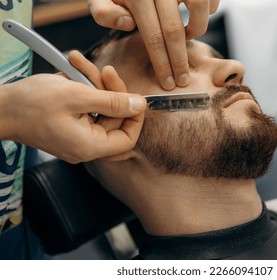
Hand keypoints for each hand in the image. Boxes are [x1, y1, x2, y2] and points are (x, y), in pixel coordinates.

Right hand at [0, 66, 145, 162]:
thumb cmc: (30, 103)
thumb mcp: (77, 95)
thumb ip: (113, 101)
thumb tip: (140, 105)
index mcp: (90, 146)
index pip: (128, 139)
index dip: (135, 118)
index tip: (133, 96)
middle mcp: (85, 146)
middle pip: (114, 119)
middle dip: (111, 91)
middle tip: (103, 70)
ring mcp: (77, 137)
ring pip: (101, 110)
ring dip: (94, 84)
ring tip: (77, 64)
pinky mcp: (70, 126)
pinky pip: (86, 108)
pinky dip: (83, 89)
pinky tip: (72, 71)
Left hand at [88, 0, 219, 89]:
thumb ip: (104, 12)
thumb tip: (128, 24)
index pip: (152, 36)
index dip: (162, 64)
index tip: (169, 83)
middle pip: (175, 29)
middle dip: (180, 60)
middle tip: (183, 79)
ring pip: (200, 6)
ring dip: (198, 28)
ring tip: (189, 35)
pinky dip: (209, 9)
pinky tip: (196, 14)